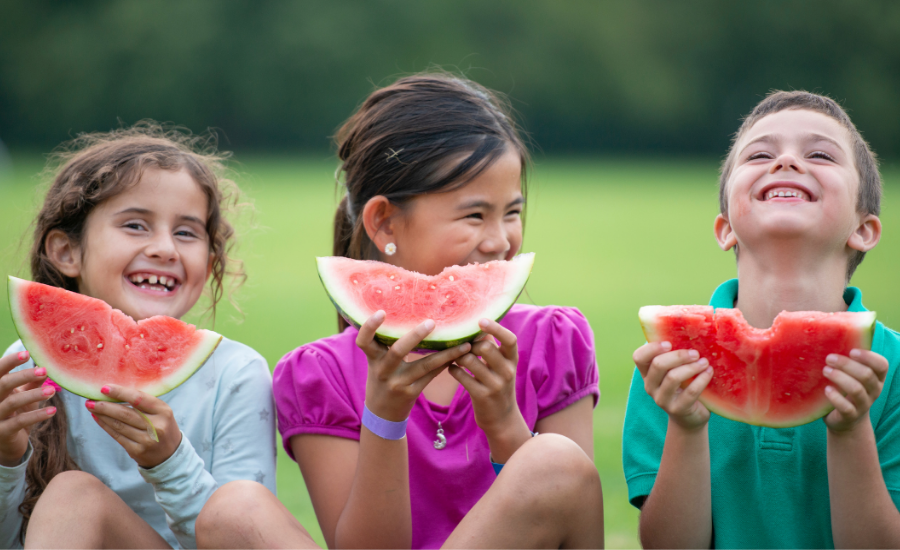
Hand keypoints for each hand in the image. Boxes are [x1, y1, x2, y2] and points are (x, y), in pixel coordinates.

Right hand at [0, 351, 56, 466]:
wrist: (9, 444)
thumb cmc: (16, 414)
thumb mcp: (24, 396)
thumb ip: (32, 382)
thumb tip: (45, 367)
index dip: (10, 361)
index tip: (27, 353)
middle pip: (2, 384)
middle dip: (23, 376)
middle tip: (44, 370)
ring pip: (12, 403)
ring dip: (34, 395)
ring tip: (53, 390)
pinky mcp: (1, 433)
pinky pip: (19, 422)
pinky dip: (37, 415)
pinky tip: (52, 411)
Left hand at [87, 384, 181, 468]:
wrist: (170, 453)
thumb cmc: (162, 426)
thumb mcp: (161, 412)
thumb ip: (143, 403)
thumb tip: (115, 392)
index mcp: (163, 411)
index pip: (138, 399)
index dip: (120, 393)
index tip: (104, 388)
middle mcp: (156, 426)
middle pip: (126, 413)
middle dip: (105, 406)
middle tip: (90, 400)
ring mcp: (146, 440)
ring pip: (119, 425)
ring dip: (102, 415)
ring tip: (91, 407)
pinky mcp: (137, 451)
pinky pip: (117, 436)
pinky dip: (106, 426)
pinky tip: (98, 418)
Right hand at [357, 310, 470, 421]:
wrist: (382, 413)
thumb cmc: (382, 378)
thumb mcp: (377, 362)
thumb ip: (386, 343)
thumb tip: (407, 312)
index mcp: (373, 358)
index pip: (364, 341)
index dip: (370, 326)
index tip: (381, 311)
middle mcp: (383, 370)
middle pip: (398, 351)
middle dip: (415, 336)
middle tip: (431, 322)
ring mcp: (398, 383)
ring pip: (424, 365)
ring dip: (446, 354)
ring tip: (465, 344)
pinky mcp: (411, 392)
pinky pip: (431, 375)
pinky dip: (445, 364)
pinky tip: (459, 355)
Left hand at [449, 319, 523, 435]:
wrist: (501, 419)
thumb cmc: (497, 385)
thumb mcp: (501, 367)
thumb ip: (493, 347)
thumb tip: (479, 325)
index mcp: (512, 360)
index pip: (510, 339)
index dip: (496, 328)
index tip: (481, 320)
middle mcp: (507, 371)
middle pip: (485, 347)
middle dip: (470, 344)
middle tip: (463, 348)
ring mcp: (495, 384)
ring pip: (470, 360)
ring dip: (458, 356)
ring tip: (455, 358)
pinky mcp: (482, 396)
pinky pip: (462, 376)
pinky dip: (453, 370)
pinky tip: (452, 369)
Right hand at [633, 341, 712, 429]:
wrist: (690, 417)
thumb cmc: (684, 386)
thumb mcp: (675, 371)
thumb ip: (674, 356)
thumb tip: (688, 329)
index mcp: (647, 373)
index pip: (638, 357)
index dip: (652, 348)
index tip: (669, 343)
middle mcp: (650, 386)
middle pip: (658, 365)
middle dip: (678, 356)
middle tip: (695, 353)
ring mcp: (662, 399)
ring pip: (673, 378)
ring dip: (692, 367)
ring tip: (705, 362)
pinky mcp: (678, 409)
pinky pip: (690, 392)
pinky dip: (701, 379)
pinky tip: (709, 372)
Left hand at [823, 349, 888, 432]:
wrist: (845, 420)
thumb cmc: (845, 390)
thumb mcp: (851, 376)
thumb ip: (848, 361)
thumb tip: (830, 335)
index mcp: (876, 378)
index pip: (882, 365)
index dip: (868, 357)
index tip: (851, 351)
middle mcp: (874, 391)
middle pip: (866, 375)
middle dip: (847, 364)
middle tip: (829, 358)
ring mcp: (864, 404)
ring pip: (856, 389)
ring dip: (839, 378)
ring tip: (825, 370)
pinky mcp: (851, 416)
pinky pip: (846, 407)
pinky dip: (835, 397)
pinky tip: (826, 389)